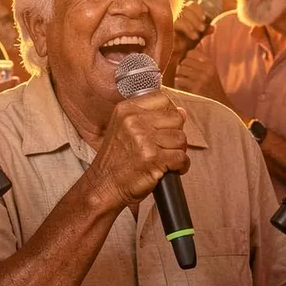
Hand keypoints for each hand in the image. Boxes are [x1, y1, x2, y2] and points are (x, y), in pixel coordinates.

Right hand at [89, 91, 188, 209]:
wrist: (104, 186)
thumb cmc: (116, 161)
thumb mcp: (124, 129)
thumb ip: (151, 117)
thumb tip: (181, 112)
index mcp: (126, 109)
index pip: (162, 99)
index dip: (169, 114)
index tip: (164, 128)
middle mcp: (134, 121)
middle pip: (176, 119)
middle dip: (175, 135)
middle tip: (163, 148)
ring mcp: (144, 139)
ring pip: (181, 139)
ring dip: (177, 152)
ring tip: (163, 160)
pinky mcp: (153, 158)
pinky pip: (182, 158)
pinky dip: (180, 167)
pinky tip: (168, 170)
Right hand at [171, 1, 208, 62]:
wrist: (172, 58)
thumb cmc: (182, 46)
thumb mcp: (195, 37)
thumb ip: (203, 32)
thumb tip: (213, 28)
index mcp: (182, 13)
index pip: (191, 5)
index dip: (198, 10)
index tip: (204, 19)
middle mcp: (174, 14)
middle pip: (185, 8)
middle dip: (195, 18)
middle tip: (202, 29)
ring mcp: (168, 20)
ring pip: (181, 14)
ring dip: (191, 24)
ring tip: (197, 36)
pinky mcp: (166, 26)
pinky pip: (177, 22)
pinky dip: (187, 28)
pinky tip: (193, 36)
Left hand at [174, 47, 228, 106]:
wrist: (218, 104)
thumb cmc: (212, 86)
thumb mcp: (211, 71)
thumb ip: (203, 58)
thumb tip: (197, 43)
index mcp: (210, 63)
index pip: (192, 52)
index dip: (187, 58)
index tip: (188, 64)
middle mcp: (207, 69)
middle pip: (185, 60)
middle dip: (182, 67)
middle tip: (184, 74)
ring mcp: (201, 78)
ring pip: (181, 69)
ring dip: (179, 75)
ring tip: (183, 80)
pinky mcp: (195, 87)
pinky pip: (180, 80)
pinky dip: (179, 83)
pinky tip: (183, 86)